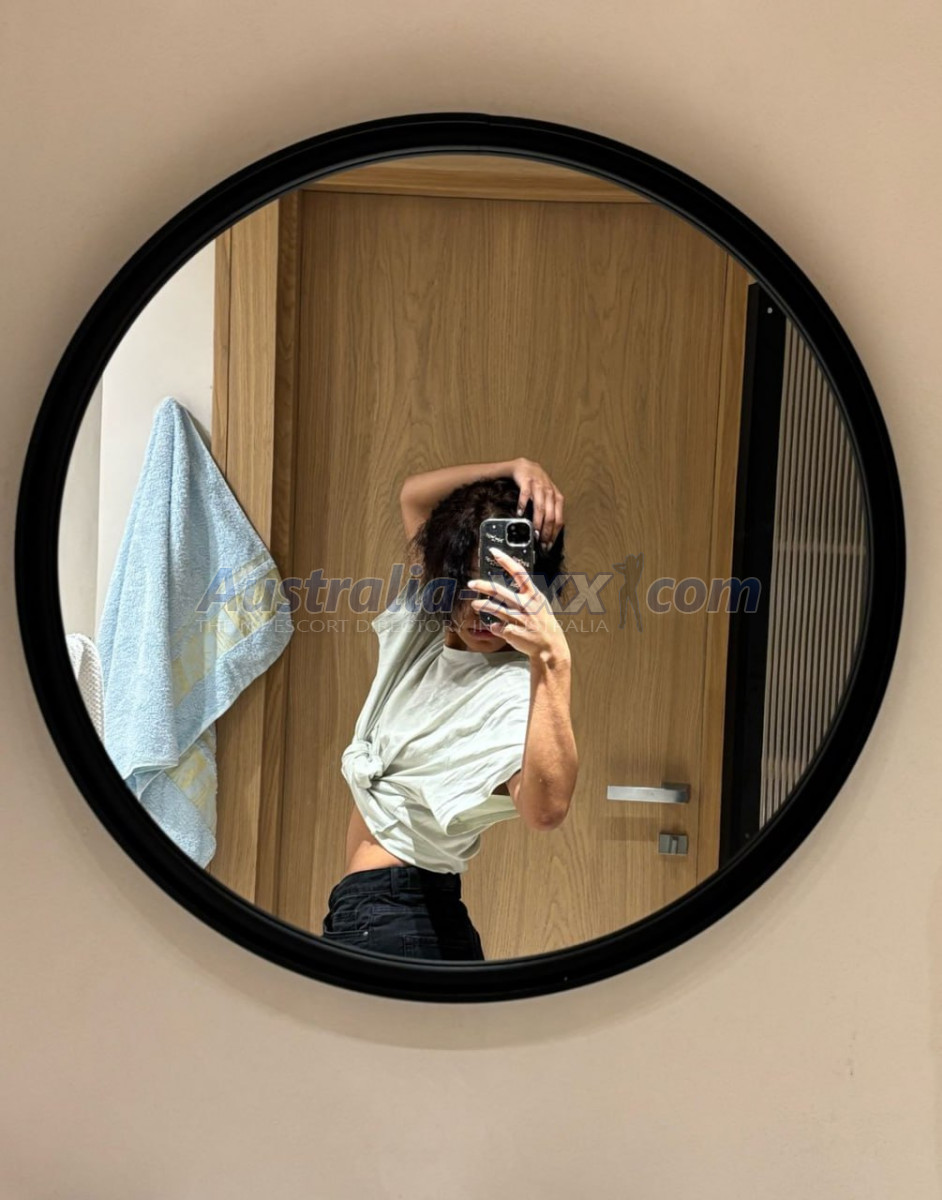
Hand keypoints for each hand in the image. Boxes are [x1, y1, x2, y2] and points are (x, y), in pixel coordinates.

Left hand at [468, 547, 570, 666]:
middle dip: (484, 586)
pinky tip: (495, 627)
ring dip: (483, 605)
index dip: (506, 561)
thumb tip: (510, 589)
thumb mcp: (540, 605)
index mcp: (534, 596)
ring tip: (475, 604)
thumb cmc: (544, 624)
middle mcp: (527, 606)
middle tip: (471, 583)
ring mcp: (519, 620)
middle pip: (501, 592)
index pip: (519, 573)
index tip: (494, 552)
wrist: (550, 647)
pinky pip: (497, 627)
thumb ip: (526, 595)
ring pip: (496, 609)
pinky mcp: (512, 633)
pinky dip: (495, 627)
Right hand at [512, 458, 564, 550]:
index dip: (554, 534)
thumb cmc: (537, 484)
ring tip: (533, 533)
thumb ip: (550, 511)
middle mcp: (549, 492)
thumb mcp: (548, 496)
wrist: (525, 467)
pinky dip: (523, 505)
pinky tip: (520, 514)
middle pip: (550, 516)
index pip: (559, 520)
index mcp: (556, 498)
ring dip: (537, 522)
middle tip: (540, 543)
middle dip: (546, 532)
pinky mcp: (527, 481)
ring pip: (540, 507)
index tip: (548, 545)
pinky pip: (526, 494)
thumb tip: (549, 532)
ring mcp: (538, 486)